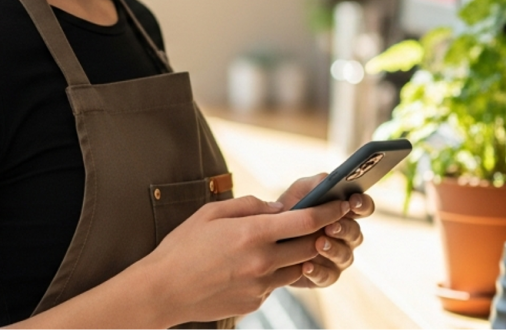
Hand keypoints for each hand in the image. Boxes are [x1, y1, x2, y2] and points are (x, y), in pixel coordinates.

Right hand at [143, 193, 352, 323]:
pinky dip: (275, 272)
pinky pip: (276, 284)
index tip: (342, 202)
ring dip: (298, 255)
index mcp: (253, 233)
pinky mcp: (254, 302)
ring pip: (297, 268)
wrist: (163, 290)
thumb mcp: (212, 212)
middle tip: (323, 222)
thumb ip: (249, 206)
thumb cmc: (183, 246)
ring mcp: (260, 286)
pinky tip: (253, 265)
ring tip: (283, 243)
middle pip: (309, 246)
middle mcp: (262, 261)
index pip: (306, 221)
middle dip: (320, 233)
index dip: (330, 211)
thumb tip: (278, 208)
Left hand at [276, 175, 374, 288]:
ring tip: (318, 244)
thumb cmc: (288, 210)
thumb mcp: (300, 191)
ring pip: (346, 256)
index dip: (362, 204)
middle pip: (356, 233)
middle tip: (330, 226)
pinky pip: (328, 276)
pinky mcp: (326, 275)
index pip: (364, 207)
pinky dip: (318, 272)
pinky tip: (306, 266)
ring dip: (333, 250)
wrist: (267, 237)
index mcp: (345, 212)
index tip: (352, 202)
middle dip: (344, 229)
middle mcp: (347, 235)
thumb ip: (317, 183)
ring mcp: (338, 257)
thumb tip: (331, 179)